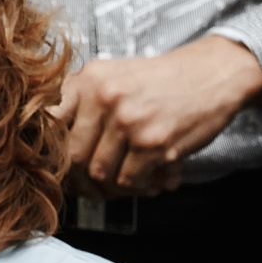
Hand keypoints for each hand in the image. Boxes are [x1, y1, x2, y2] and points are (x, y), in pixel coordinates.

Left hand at [54, 35, 261, 197]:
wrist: (211, 76)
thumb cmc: (164, 81)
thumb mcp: (115, 77)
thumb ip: (84, 101)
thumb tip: (56, 143)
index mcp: (89, 79)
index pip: (50, 123)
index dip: (53, 150)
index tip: (64, 163)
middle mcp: (105, 97)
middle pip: (74, 156)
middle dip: (85, 177)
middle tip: (99, 183)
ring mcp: (129, 121)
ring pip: (101, 173)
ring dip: (115, 185)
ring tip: (131, 179)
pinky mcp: (153, 143)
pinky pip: (130, 181)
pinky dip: (140, 186)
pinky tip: (152, 177)